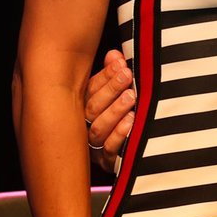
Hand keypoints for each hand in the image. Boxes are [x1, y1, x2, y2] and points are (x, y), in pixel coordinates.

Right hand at [84, 50, 135, 173]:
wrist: (129, 155)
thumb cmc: (122, 119)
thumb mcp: (120, 93)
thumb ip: (115, 74)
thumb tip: (115, 54)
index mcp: (85, 107)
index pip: (90, 90)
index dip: (105, 76)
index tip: (120, 62)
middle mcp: (85, 126)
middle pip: (92, 108)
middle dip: (110, 89)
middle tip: (127, 75)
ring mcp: (95, 146)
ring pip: (98, 128)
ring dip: (115, 111)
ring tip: (131, 97)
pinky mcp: (107, 161)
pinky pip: (110, 149)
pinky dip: (120, 134)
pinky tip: (131, 122)